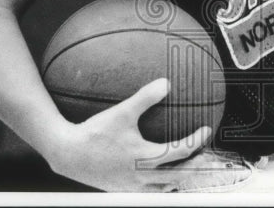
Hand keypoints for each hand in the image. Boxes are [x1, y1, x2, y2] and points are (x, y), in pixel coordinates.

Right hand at [44, 78, 211, 191]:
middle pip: (180, 177)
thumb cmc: (94, 133)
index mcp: (145, 159)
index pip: (181, 152)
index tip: (206, 129)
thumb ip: (145, 97)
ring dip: (180, 178)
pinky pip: (151, 191)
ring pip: (165, 188)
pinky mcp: (123, 190)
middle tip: (206, 154)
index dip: (197, 141)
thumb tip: (166, 83)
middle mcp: (142, 177)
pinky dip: (163, 184)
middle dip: (196, 166)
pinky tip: (162, 173)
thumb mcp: (121, 112)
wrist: (67, 154)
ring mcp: (133, 187)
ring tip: (188, 165)